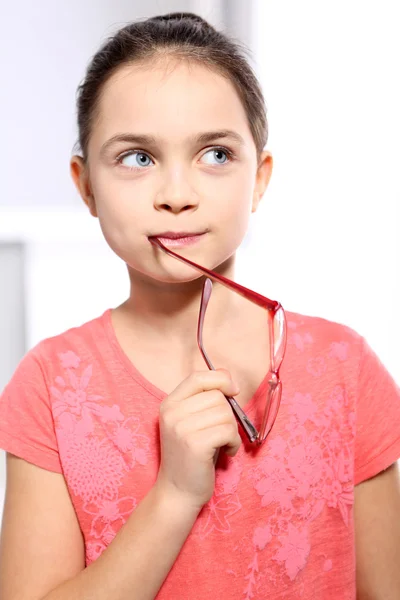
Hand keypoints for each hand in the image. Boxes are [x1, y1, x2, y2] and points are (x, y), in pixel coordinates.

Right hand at [156, 368, 240, 509]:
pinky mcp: (195, 444)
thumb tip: (228, 377)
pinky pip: (228, 431)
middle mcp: (172, 413)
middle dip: (228, 415)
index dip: (220, 379)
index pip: (198, 377)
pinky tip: (226, 452)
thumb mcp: (192, 421)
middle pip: (217, 396)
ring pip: (225, 413)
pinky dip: (234, 443)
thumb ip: (205, 398)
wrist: (178, 492)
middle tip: (221, 433)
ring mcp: (181, 428)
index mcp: (169, 404)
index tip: (233, 390)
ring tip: (222, 444)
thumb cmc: (191, 456)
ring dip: (232, 431)